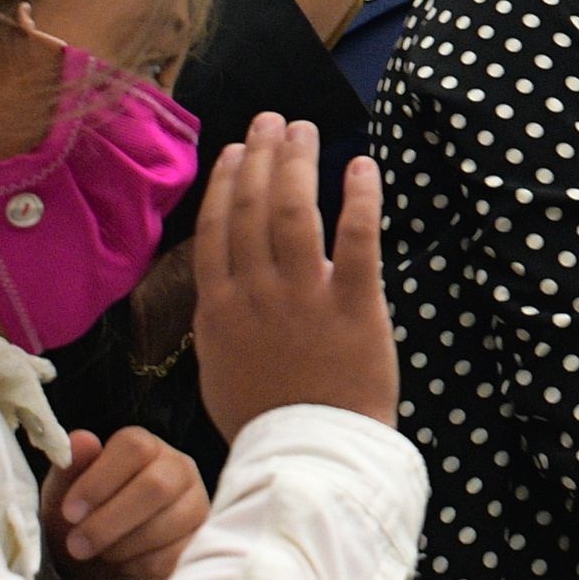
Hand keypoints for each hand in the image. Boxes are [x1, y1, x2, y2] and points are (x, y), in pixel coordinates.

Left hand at [40, 427, 207, 579]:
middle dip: (109, 522)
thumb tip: (81, 440)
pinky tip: (124, 566)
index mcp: (145, 447)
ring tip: (102, 554)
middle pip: (155, 486)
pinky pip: (172, 556)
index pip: (134, 447)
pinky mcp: (200, 541)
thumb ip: (70, 468)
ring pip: (165, 523)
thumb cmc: (81, 520)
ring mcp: (196, 504)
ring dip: (122, 547)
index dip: (98, 480)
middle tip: (76, 545)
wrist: (96, 563)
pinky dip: (139, 568)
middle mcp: (179, 468)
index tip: (70, 512)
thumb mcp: (63, 495)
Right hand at [193, 116, 398, 438]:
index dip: (226, 183)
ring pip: (294, 212)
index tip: (235, 150)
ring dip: (298, 163)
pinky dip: (359, 196)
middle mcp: (256, 294)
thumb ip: (221, 318)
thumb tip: (222, 282)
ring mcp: (304, 297)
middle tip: (272, 122)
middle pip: (252, 209)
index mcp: (220, 309)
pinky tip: (361, 165)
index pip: (216, 229)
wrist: (309, 458)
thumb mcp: (220, 367)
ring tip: (302, 130)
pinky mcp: (355, 305)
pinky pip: (357, 238)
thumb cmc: (266, 418)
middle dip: (262, 157)